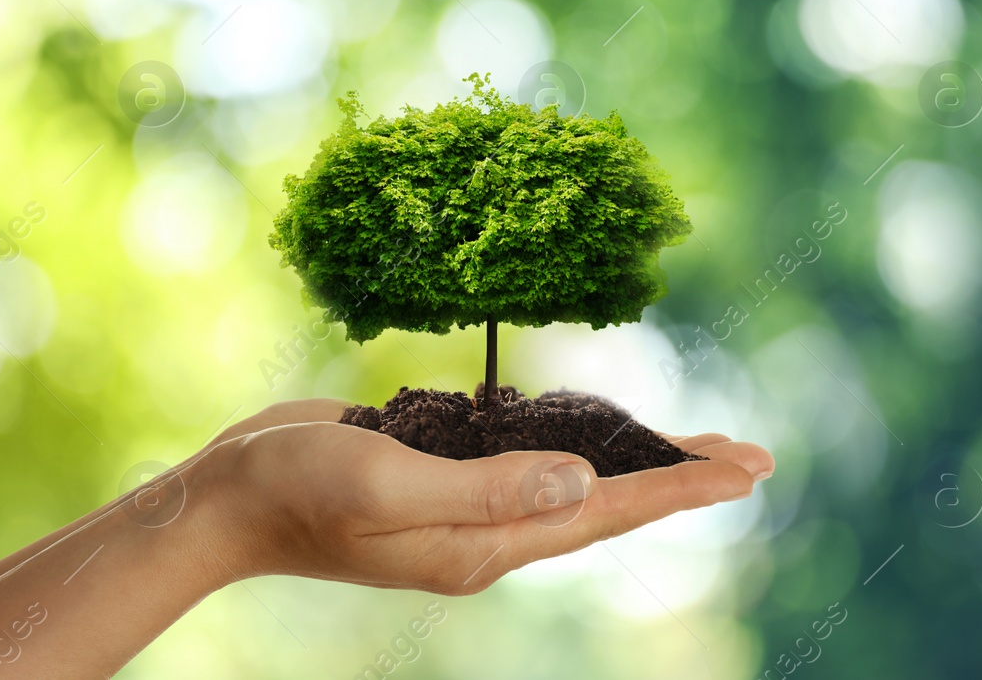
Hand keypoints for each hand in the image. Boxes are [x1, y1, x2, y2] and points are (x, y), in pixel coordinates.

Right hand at [198, 400, 774, 594]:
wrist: (228, 500)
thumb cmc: (297, 490)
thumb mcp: (390, 483)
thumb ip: (488, 488)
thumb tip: (584, 482)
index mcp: (487, 544)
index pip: (607, 512)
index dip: (680, 487)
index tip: (746, 470)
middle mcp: (491, 532)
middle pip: (608, 502)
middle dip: (681, 477)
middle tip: (753, 456)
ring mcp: (470, 508)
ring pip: (577, 483)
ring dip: (638, 461)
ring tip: (695, 444)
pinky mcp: (447, 478)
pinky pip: (531, 463)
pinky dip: (580, 446)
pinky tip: (602, 436)